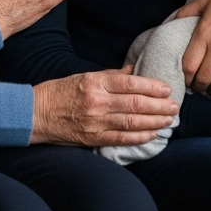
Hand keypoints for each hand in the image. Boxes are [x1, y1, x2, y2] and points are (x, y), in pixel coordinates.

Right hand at [30, 66, 178, 145]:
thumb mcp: (84, 76)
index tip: (166, 89)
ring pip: (132, 123)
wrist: (36, 114)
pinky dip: (139, 137)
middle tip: (175, 106)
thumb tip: (133, 71)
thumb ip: (110, 75)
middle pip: (135, 104)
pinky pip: (121, 139)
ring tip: (169, 120)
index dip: (151, 86)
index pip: (130, 84)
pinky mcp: (93, 139)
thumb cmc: (60, 91)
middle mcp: (97, 102)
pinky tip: (152, 134)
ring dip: (154, 122)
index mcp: (95, 83)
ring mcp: (95, 123)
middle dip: (158, 106)